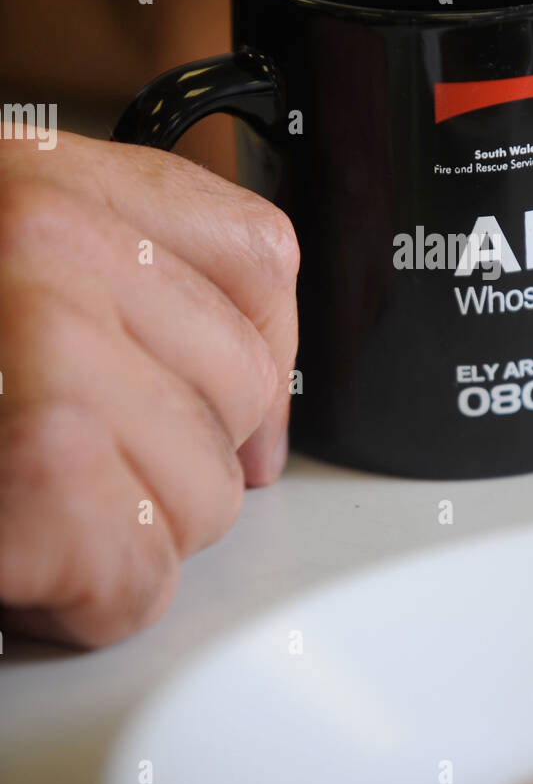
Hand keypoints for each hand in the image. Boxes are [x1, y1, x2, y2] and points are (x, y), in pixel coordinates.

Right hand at [0, 132, 298, 646]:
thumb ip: (106, 275)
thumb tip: (245, 383)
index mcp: (48, 183)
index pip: (258, 259)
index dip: (255, 357)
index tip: (228, 414)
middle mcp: (51, 247)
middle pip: (240, 392)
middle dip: (176, 463)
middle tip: (78, 477)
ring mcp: (43, 353)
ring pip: (206, 493)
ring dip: (126, 538)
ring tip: (30, 516)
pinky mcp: (32, 470)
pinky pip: (138, 572)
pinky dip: (86, 600)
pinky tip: (18, 570)